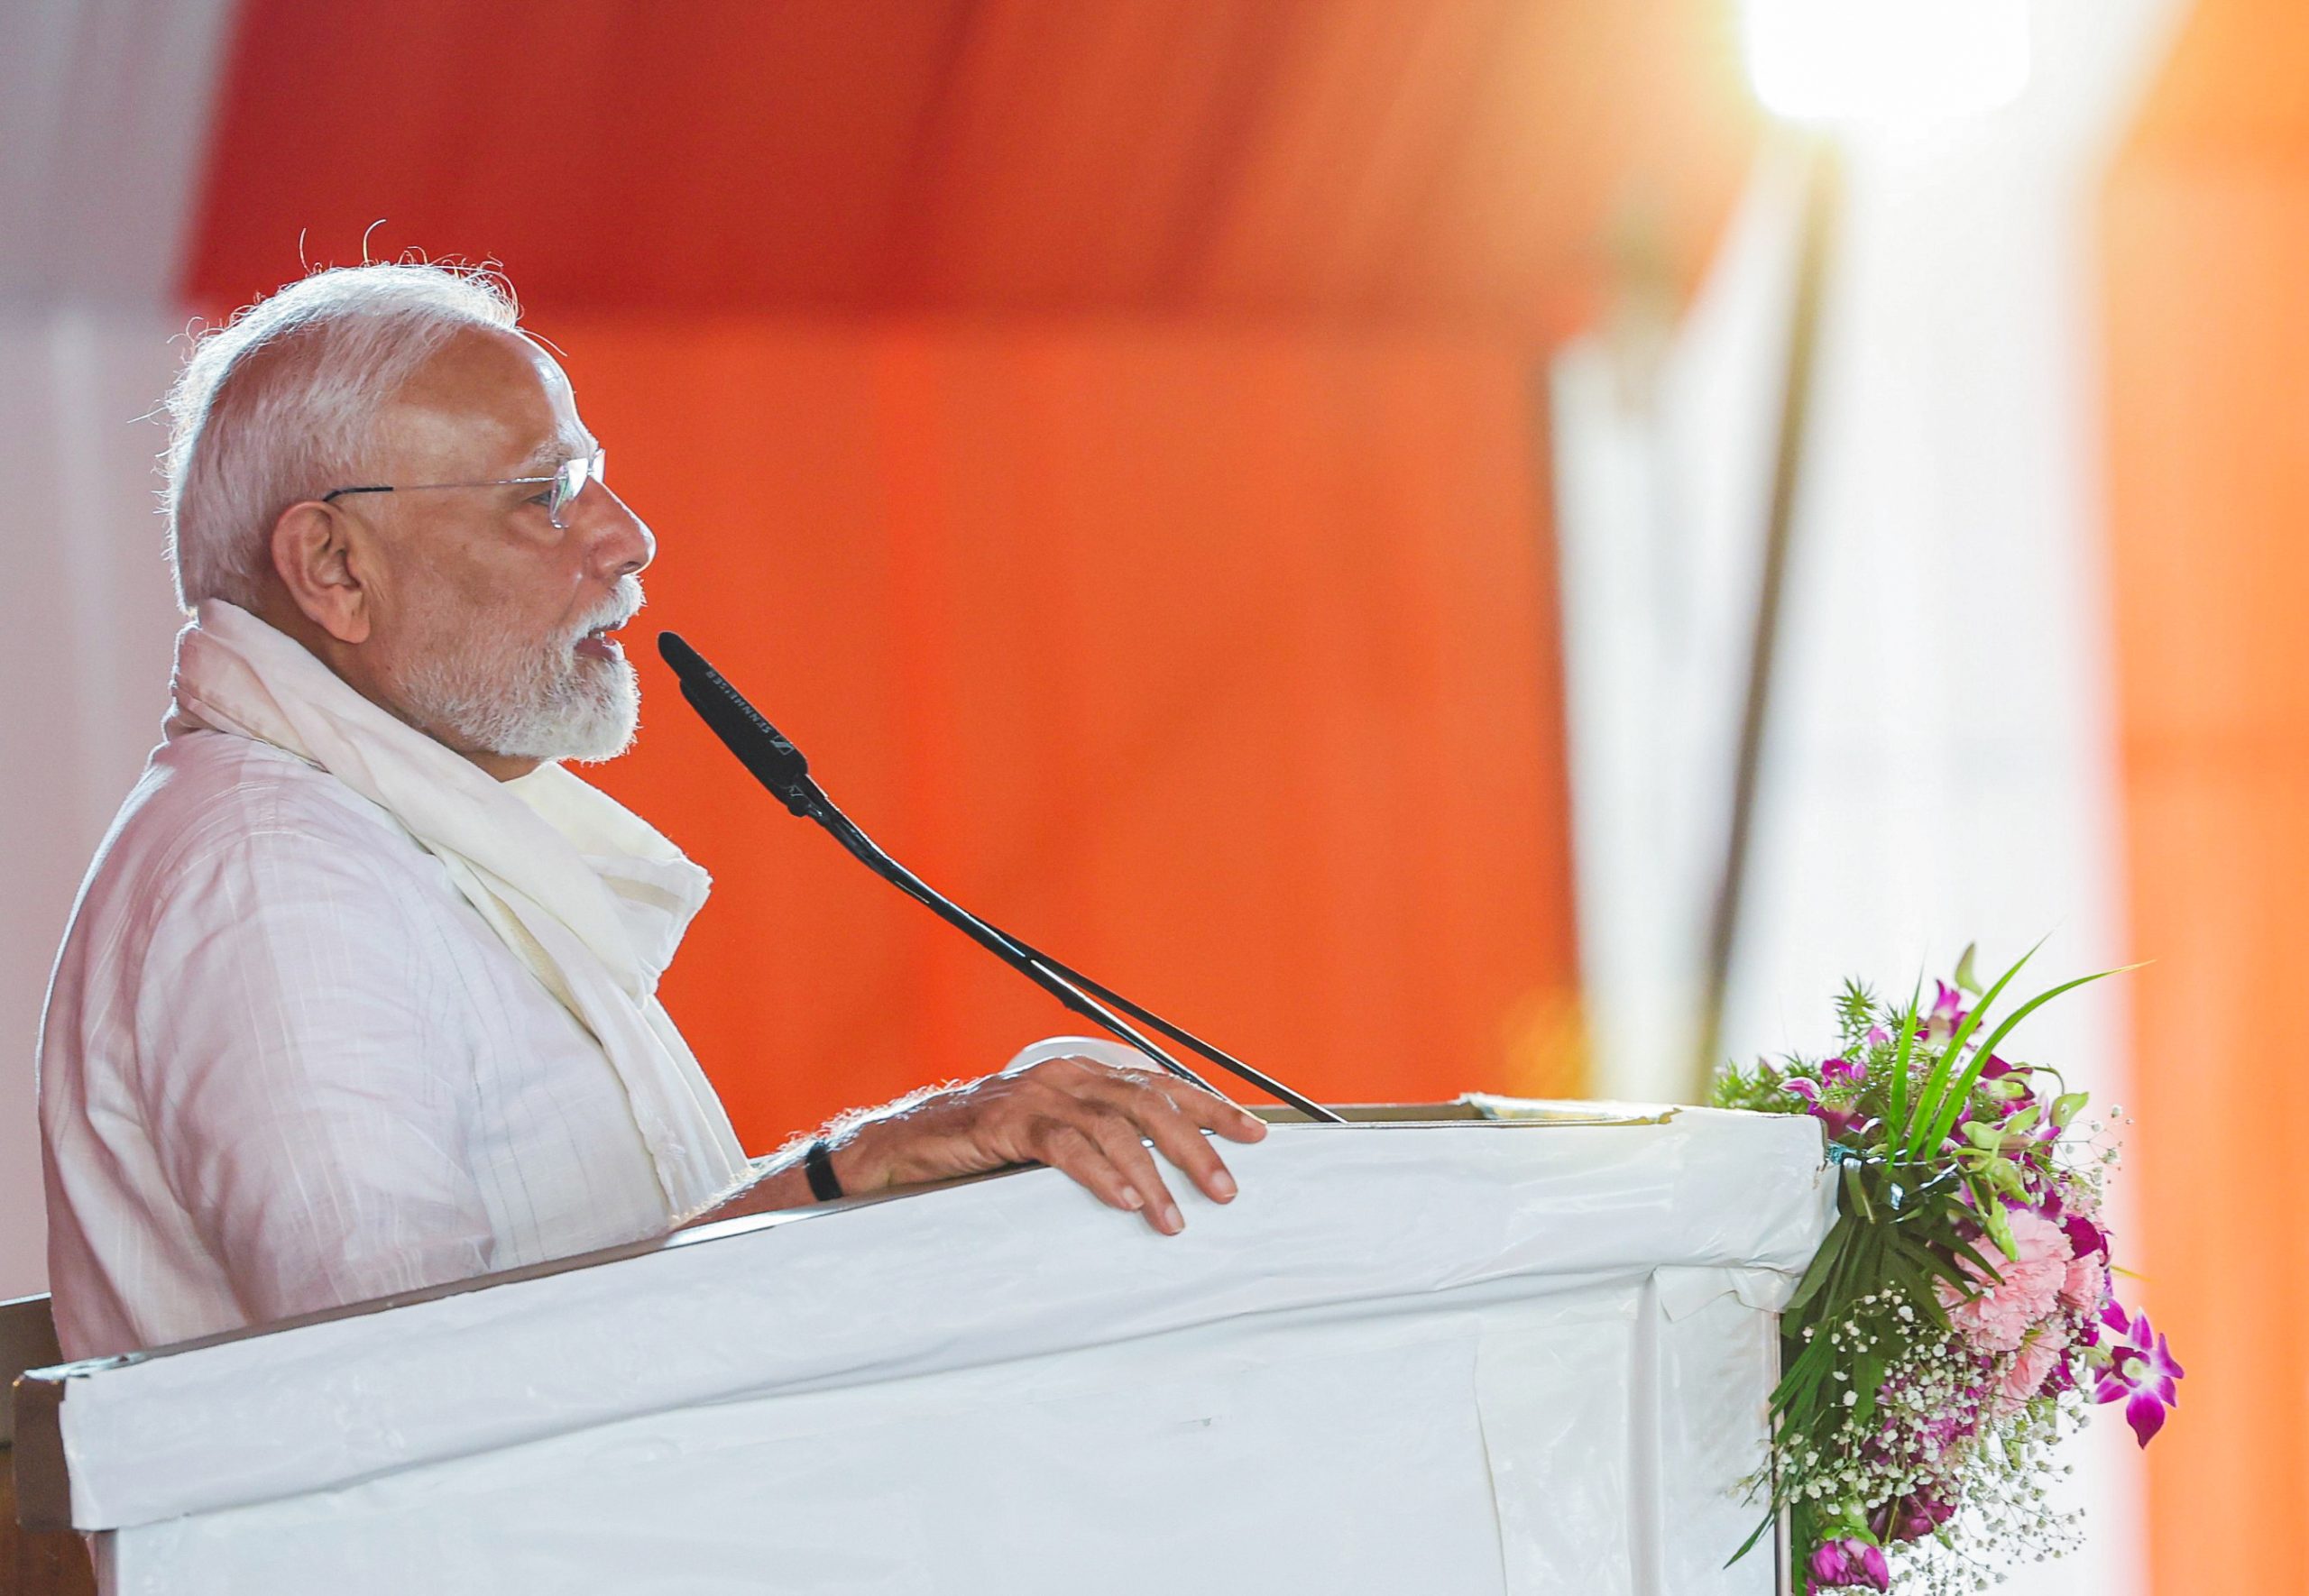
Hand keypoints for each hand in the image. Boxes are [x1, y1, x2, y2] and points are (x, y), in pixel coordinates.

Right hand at [828, 1054, 1267, 1234]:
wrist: (906, 1144)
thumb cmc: (985, 1145)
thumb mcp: (1052, 1137)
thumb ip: (1099, 1143)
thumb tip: (1162, 1176)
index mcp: (1084, 1073)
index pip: (1160, 1085)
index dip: (1210, 1107)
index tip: (1255, 1135)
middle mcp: (1066, 1075)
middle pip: (1147, 1103)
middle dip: (1194, 1145)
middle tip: (1227, 1189)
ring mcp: (1036, 1095)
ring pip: (1112, 1127)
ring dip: (1152, 1175)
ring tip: (1175, 1216)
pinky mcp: (1006, 1123)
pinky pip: (1064, 1146)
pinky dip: (1099, 1174)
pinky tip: (1124, 1200)